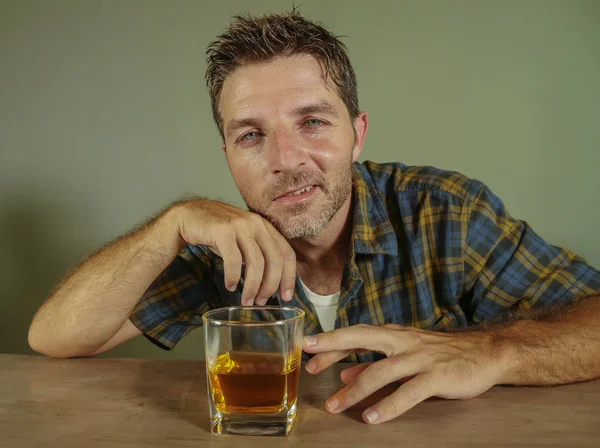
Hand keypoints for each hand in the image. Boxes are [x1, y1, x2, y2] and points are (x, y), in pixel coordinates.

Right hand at [171, 199, 295, 305]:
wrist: (188, 214)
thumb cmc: (219, 233)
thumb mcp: (244, 239)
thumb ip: (259, 253)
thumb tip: (273, 283)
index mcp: (266, 226)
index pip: (287, 253)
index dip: (289, 277)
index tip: (286, 296)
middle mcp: (256, 223)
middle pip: (274, 260)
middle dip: (270, 285)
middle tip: (262, 302)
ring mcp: (240, 225)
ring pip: (256, 262)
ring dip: (252, 286)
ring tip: (246, 300)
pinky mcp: (223, 230)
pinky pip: (234, 260)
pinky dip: (233, 277)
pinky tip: (230, 286)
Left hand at [302, 324, 507, 423]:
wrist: (485, 352)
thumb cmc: (440, 354)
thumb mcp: (404, 354)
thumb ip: (374, 364)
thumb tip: (344, 374)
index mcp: (393, 334)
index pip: (356, 335)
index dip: (331, 342)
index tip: (306, 348)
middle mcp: (403, 341)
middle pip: (362, 338)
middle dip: (334, 346)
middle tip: (309, 360)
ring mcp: (420, 357)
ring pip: (382, 370)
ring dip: (356, 389)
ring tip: (336, 407)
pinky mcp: (438, 376)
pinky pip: (409, 392)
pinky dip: (389, 405)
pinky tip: (372, 417)